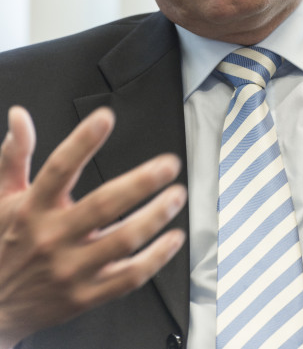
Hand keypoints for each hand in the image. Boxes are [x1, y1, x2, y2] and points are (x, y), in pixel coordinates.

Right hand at [0, 106, 186, 347]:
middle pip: (102, 205)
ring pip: (122, 241)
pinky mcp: (85, 296)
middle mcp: (52, 238)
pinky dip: (156, 258)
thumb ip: (15, 155)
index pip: (59, 168)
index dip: (82, 141)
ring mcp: (70, 270)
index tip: (105, 118)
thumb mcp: (2, 197)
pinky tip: (173, 237)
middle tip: (167, 165)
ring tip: (176, 196)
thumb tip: (19, 117)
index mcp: (32, 208)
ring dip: (155, 217)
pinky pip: (128, 277)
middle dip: (140, 183)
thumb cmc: (5, 242)